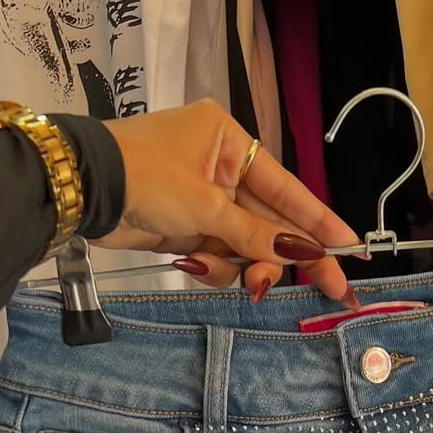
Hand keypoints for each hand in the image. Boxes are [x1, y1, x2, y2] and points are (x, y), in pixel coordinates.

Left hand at [98, 100, 360, 306]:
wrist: (81, 190)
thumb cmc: (142, 177)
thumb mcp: (205, 206)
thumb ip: (256, 234)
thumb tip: (301, 252)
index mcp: (231, 143)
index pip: (288, 190)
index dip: (321, 223)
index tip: (352, 247)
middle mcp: (223, 168)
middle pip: (272, 223)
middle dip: (286, 257)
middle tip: (331, 290)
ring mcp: (205, 201)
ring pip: (247, 246)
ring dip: (245, 267)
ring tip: (241, 281)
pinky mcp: (187, 229)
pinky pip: (220, 255)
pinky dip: (214, 267)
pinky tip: (196, 265)